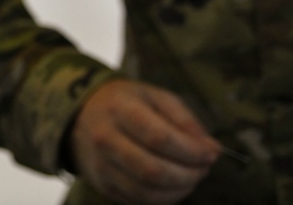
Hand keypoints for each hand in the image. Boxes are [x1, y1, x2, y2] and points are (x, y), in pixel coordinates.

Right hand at [70, 79, 221, 204]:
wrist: (81, 114)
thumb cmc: (125, 103)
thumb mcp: (154, 96)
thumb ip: (184, 119)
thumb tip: (211, 148)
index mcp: (120, 110)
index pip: (159, 138)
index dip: (191, 151)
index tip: (210, 154)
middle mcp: (105, 139)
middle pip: (153, 170)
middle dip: (189, 175)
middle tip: (203, 168)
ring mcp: (101, 165)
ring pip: (147, 192)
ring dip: (179, 190)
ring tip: (191, 178)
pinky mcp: (102, 184)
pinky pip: (139, 201)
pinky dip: (164, 198)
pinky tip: (172, 185)